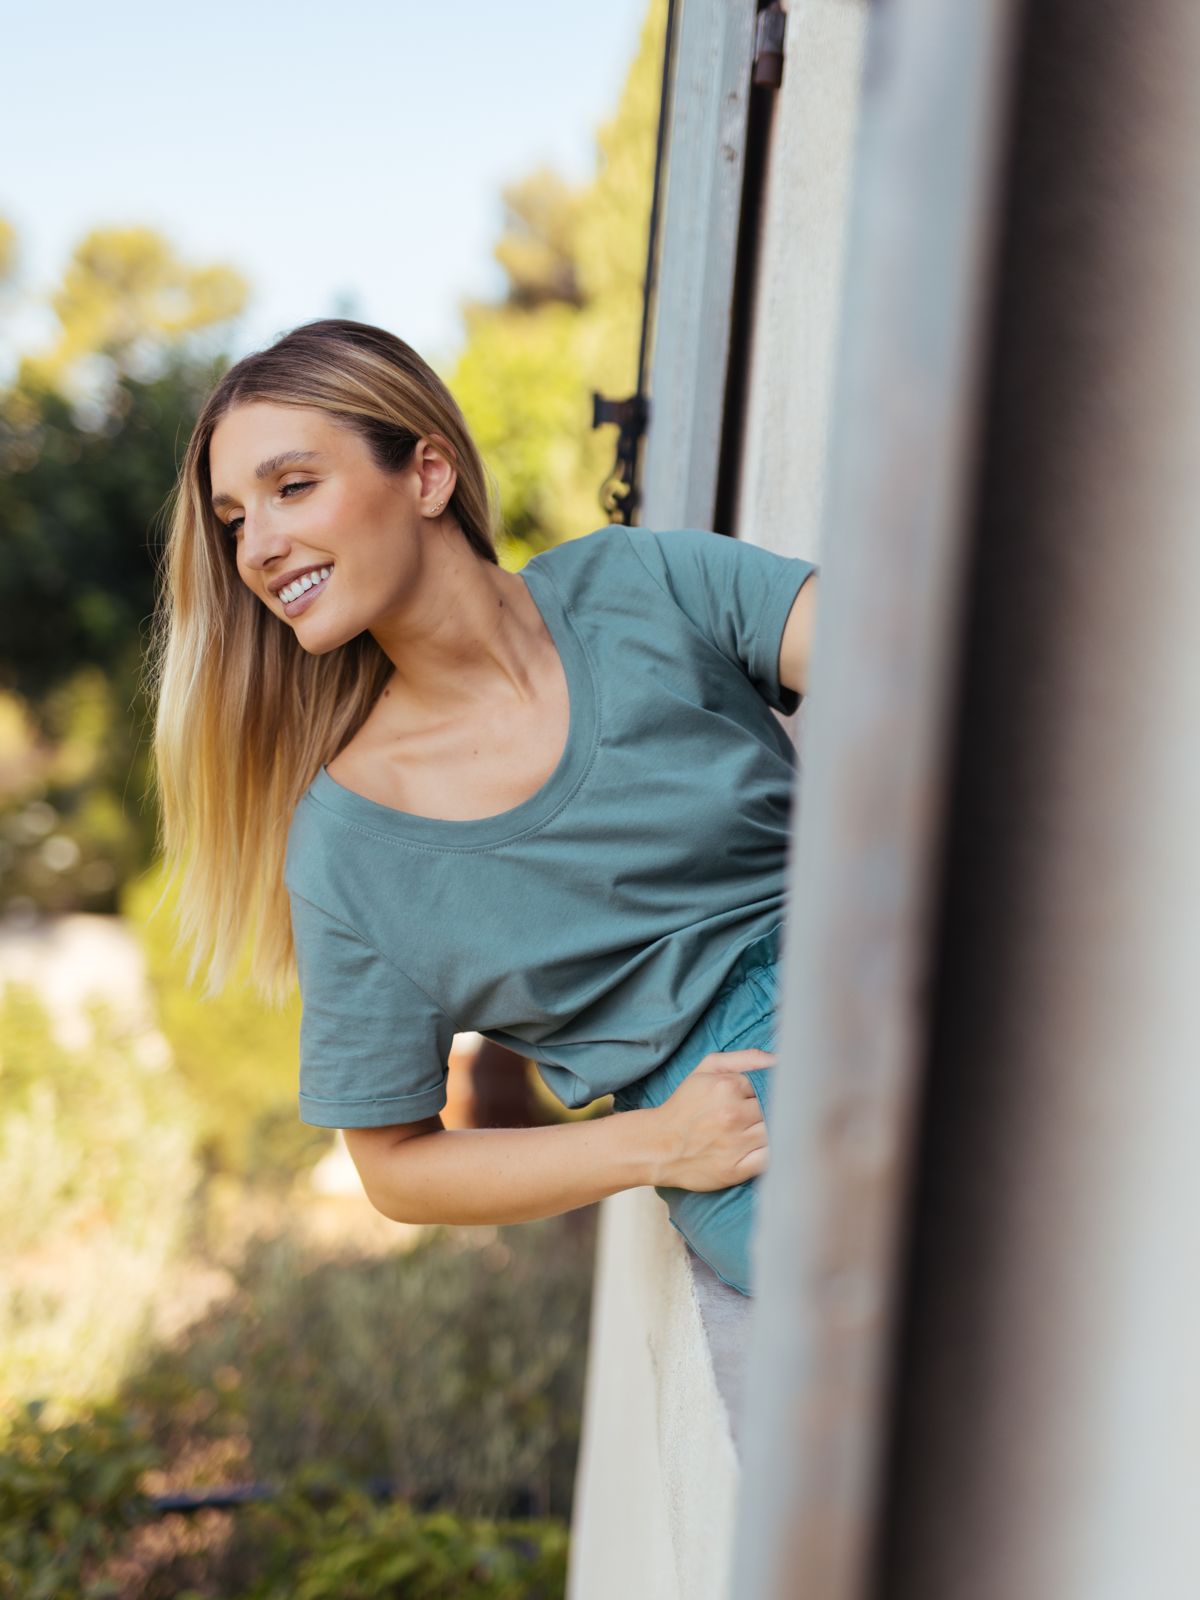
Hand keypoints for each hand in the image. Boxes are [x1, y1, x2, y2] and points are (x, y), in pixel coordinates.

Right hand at [648, 1048, 774, 1190]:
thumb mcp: (707, 1069)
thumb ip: (745, 1058)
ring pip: (776, 1132)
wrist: (657, 1145)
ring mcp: (735, 1144)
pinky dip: (775, 1153)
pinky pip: (771, 1159)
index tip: (763, 1097)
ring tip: (757, 1130)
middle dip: (775, 1109)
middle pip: (776, 1108)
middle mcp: (733, 1114)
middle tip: (760, 1115)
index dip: (772, 1090)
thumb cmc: (685, 1106)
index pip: (772, 1084)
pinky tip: (763, 1148)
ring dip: (775, 1130)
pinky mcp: (736, 1170)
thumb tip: (780, 1059)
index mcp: (727, 1086)